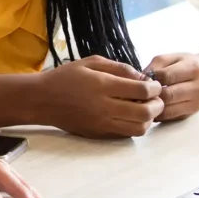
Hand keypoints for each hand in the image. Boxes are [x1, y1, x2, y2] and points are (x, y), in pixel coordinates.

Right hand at [34, 56, 162, 137]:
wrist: (41, 100)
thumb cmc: (65, 77)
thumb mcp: (90, 62)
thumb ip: (118, 67)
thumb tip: (142, 77)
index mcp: (102, 85)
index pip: (141, 90)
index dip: (155, 87)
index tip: (155, 84)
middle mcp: (104, 107)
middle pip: (145, 112)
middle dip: (157, 105)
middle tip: (156, 98)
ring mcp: (101, 123)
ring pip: (139, 128)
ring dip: (148, 119)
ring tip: (145, 109)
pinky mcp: (98, 134)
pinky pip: (126, 134)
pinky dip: (135, 126)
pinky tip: (131, 116)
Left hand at [146, 45, 198, 120]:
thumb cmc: (187, 64)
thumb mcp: (173, 57)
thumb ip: (155, 66)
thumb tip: (139, 79)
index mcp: (193, 68)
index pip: (167, 76)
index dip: (150, 79)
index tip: (139, 79)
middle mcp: (198, 87)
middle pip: (168, 95)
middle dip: (150, 95)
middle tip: (136, 93)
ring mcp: (197, 102)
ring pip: (169, 109)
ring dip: (152, 106)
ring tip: (141, 101)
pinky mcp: (192, 113)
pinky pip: (171, 116)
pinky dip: (158, 113)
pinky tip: (151, 106)